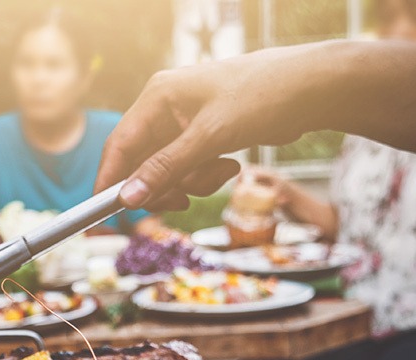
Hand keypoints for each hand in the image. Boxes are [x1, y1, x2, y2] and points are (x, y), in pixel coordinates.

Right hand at [96, 45, 326, 211]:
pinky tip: (230, 166)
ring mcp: (184, 121)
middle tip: (183, 202)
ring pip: (168, 171)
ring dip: (191, 183)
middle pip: (142, 164)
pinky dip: (205, 175)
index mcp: (157, 96)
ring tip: (223, 172)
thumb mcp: (210, 138)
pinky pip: (189, 167)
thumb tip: (128, 198)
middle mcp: (165, 107)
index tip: (103, 214)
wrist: (313, 89)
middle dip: (164, 186)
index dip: (110, 181)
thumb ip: (166, 169)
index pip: (118, 145)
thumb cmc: (261, 99)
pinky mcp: (204, 134)